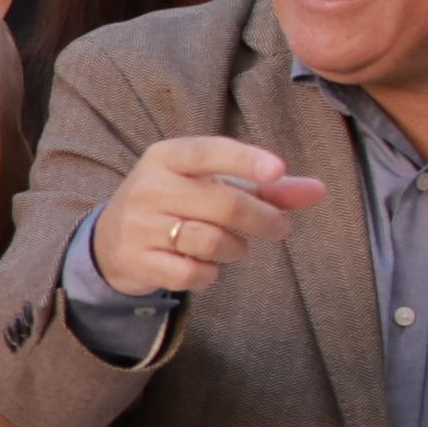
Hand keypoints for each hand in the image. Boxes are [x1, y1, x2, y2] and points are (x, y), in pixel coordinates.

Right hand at [87, 133, 328, 299]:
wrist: (109, 241)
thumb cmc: (175, 204)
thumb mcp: (209, 185)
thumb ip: (264, 187)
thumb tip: (318, 190)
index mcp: (166, 157)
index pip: (208, 152)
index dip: (245, 160)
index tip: (279, 170)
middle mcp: (148, 187)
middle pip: (222, 203)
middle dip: (263, 218)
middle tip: (280, 228)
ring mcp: (138, 225)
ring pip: (210, 241)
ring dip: (235, 248)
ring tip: (233, 246)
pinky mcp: (136, 260)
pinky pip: (191, 272)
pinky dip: (209, 274)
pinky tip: (205, 266)